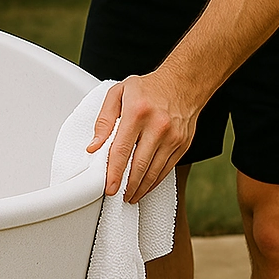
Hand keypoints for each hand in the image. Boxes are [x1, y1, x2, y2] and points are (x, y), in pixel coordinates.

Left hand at [88, 71, 200, 202]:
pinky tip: (145, 187)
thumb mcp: (118, 93)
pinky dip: (154, 181)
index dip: (114, 173)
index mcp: (138, 112)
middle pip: (140, 165)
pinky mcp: (183, 144)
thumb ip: (104, 120)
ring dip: (141, 187)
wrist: (184, 82)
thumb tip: (94, 146)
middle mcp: (158, 126)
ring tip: (129, 196)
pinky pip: (167, 169)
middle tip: (117, 196)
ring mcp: (173, 137)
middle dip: (127, 186)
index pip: (122, 150)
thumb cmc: (147, 88)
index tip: (108, 188)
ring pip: (154, 171)